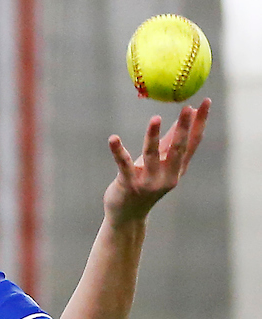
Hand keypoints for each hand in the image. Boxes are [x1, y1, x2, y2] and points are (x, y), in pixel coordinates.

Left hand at [104, 98, 210, 225]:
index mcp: (177, 169)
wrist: (127, 216)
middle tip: (188, 107)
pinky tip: (113, 138)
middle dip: (184, 128)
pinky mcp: (129, 185)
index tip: (206, 102)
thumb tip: (184, 118)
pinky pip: (124, 164)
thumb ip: (169, 143)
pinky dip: (118, 151)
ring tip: (156, 118)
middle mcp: (167, 176)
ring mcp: (148, 182)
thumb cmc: (144, 184)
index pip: (193, 143)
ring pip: (152, 155)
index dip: (200, 122)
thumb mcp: (159, 164)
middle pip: (177, 149)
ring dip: (153, 136)